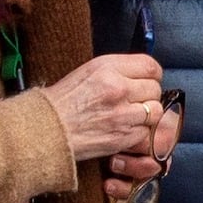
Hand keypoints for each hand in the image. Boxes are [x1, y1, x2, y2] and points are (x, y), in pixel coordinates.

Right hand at [41, 51, 171, 171]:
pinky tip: (123, 129)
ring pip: (155, 111)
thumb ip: (117, 70)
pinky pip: (146, 132)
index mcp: (108, 67)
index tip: (146, 81)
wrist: (47, 129)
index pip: (150, 66)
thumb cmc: (63, 101)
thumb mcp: (88, 72)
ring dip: (147, 115)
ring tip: (131, 116)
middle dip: (148, 95)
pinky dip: (139, 132)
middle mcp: (118, 88)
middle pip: (155, 88)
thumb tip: (141, 75)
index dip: (152, 75)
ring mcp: (123, 114)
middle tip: (135, 101)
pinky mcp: (123, 136)